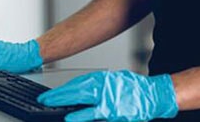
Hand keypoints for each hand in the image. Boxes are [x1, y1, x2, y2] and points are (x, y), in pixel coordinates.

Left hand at [37, 70, 177, 120]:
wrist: (155, 96)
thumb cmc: (134, 88)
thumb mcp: (113, 80)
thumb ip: (97, 86)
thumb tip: (79, 91)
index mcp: (105, 80)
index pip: (78, 84)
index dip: (62, 90)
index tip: (48, 95)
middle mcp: (107, 90)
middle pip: (78, 94)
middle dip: (59, 98)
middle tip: (44, 101)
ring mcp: (111, 104)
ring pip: (86, 108)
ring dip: (69, 110)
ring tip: (56, 111)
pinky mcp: (116, 116)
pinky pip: (96, 118)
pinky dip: (83, 118)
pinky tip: (72, 119)